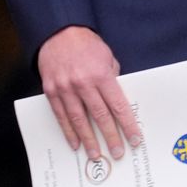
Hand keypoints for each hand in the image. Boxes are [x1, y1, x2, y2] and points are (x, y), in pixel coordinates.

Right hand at [37, 25, 142, 159]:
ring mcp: (65, 88)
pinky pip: (61, 115)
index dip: (127, 125)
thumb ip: (113, 78)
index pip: (118, 106)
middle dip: (111, 137)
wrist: (58, 32)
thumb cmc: (86, 44)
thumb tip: (117, 100)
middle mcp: (83, 84)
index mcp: (101, 75)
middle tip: (118, 153)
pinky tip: (75, 143)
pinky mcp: (51, 91)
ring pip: (79, 120)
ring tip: (96, 155)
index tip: (135, 139)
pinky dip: (68, 131)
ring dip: (88, 140)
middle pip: (100, 116)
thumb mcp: (107, 57)